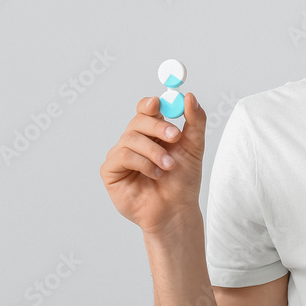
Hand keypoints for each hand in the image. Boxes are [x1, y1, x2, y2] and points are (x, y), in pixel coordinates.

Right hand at [100, 92, 207, 235]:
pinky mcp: (111, 171)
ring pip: (131, 138)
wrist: (177, 209)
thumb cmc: (184, 180)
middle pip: (138, 120)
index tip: (159, 104)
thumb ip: (195, 121)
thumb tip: (190, 96)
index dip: (150, 104)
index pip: (146, 109)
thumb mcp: (195, 146)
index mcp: (153, 131)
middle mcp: (135, 140)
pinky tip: (155, 175)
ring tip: (168, 167)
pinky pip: (123, 156)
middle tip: (176, 137)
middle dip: (158, 127)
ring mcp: (121, 154)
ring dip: (154, 152)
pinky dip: (142, 163)